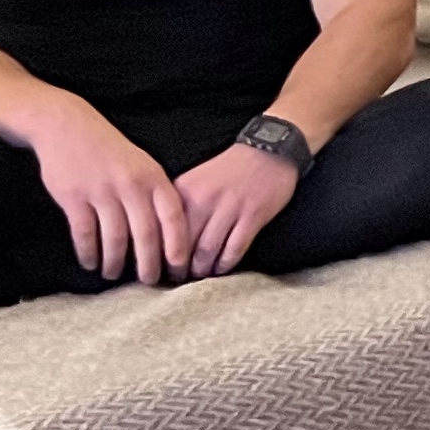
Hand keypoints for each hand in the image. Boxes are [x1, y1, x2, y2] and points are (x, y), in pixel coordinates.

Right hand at [35, 111, 188, 283]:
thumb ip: (155, 194)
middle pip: (146, 234)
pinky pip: (85, 233)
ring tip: (114, 274)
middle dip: (149, 263)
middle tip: (149, 282)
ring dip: (116, 262)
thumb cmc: (110, 151)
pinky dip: (88, 253)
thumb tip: (169, 234)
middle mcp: (131, 186)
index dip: (178, 246)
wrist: (68, 126)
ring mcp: (102, 191)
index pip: (174, 217)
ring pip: (115, 238)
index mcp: (153, 178)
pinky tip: (90, 263)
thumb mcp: (143, 165)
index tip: (180, 268)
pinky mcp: (74, 197)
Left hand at [174, 142, 302, 276]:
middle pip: (184, 245)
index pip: (165, 232)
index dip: (161, 255)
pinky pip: (235, 248)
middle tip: (179, 280)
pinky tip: (223, 268)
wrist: (268, 150)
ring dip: (203, 269)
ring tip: (200, 276)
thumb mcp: (196, 181)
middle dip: (180, 268)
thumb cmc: (229, 170)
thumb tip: (162, 238)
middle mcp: (204, 201)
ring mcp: (230, 208)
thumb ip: (179, 206)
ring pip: (207, 250)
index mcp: (184, 192)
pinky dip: (226, 263)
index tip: (160, 268)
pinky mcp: (253, 215)